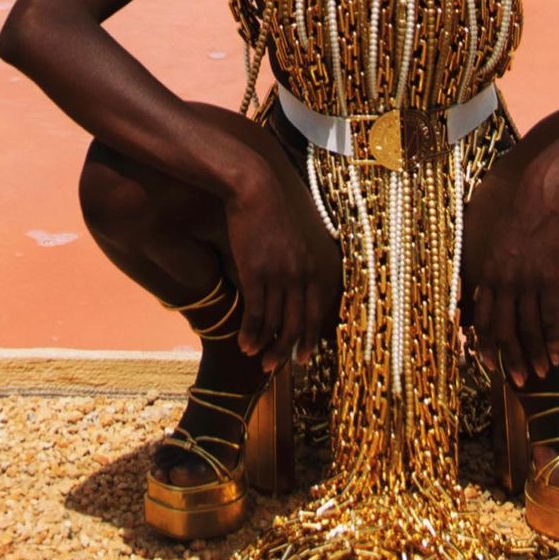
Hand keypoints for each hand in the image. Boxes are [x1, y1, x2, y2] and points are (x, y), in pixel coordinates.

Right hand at [224, 141, 337, 372]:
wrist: (254, 192)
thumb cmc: (271, 215)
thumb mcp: (293, 242)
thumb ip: (296, 265)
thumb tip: (293, 287)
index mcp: (312, 267)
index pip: (315, 312)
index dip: (309, 338)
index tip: (303, 358)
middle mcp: (300, 275)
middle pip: (296, 323)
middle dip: (286, 349)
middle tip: (274, 367)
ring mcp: (279, 275)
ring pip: (275, 322)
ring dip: (265, 345)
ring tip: (256, 358)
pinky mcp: (256, 273)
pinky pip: (256, 312)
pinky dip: (251, 332)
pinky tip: (243, 344)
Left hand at [464, 144, 558, 386]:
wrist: (541, 195)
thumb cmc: (515, 210)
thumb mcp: (489, 236)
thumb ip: (484, 260)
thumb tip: (477, 276)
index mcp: (484, 272)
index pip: (480, 317)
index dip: (483, 343)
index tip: (486, 363)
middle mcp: (502, 282)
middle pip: (502, 330)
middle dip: (508, 359)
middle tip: (514, 381)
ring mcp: (525, 283)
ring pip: (526, 330)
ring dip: (531, 356)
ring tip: (537, 376)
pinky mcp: (548, 279)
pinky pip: (548, 318)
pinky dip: (551, 341)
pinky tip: (556, 357)